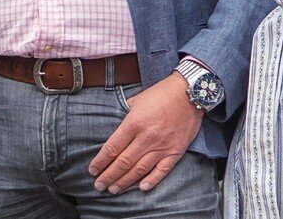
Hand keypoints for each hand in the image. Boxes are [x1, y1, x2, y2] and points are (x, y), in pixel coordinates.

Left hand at [89, 74, 203, 193]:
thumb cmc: (161, 94)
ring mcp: (162, 146)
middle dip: (108, 176)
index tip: (92, 170)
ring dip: (125, 181)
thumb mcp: (136, 100)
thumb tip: (115, 129)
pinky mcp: (175, 152)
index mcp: (133, 123)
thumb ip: (124, 116)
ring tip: (113, 189)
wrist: (189, 93)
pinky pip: (162, 170)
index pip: (112, 148)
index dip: (100, 161)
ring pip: (140, 169)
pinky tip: (141, 188)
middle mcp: (147, 137)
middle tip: (98, 185)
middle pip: (123, 162)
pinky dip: (152, 180)